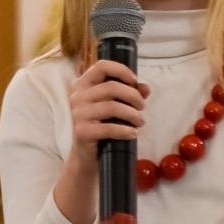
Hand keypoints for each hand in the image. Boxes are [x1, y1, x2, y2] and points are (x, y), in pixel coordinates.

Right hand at [50, 60, 149, 223]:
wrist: (86, 157)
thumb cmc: (102, 127)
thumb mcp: (116, 108)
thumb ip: (130, 95)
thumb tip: (145, 88)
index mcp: (83, 85)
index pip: (101, 66)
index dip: (121, 70)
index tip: (135, 80)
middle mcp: (77, 97)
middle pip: (111, 87)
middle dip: (133, 96)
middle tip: (142, 107)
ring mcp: (78, 115)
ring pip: (112, 107)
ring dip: (132, 114)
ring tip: (140, 121)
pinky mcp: (82, 132)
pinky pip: (109, 128)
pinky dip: (125, 130)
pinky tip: (133, 133)